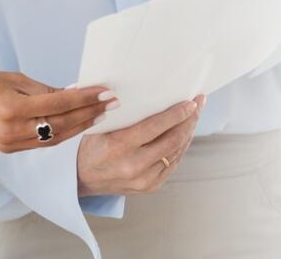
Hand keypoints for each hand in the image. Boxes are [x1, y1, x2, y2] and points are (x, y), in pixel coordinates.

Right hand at [0, 67, 110, 152]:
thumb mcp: (13, 79)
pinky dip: (62, 134)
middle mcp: (14, 129)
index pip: (60, 103)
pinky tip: (77, 126)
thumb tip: (74, 93)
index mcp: (13, 108)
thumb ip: (45, 90)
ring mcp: (11, 143)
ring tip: (100, 115)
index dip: (85, 98)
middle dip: (89, 113)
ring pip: (56, 137)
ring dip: (80, 126)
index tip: (106, 92)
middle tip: (111, 104)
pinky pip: (43, 143)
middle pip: (62, 123)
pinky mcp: (9, 149)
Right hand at [76, 96, 203, 195]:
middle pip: (172, 140)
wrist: (83, 178)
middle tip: (197, 105)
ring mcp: (144, 178)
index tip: (190, 102)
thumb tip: (149, 94)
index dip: (176, 114)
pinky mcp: (151, 186)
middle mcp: (133, 164)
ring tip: (193, 117)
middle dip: (189, 120)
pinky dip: (180, 148)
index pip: (155, 127)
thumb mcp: (99, 127)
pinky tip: (183, 135)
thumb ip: (122, 116)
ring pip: (176, 152)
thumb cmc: (91, 147)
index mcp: (118, 146)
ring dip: (187, 133)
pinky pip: (172, 163)